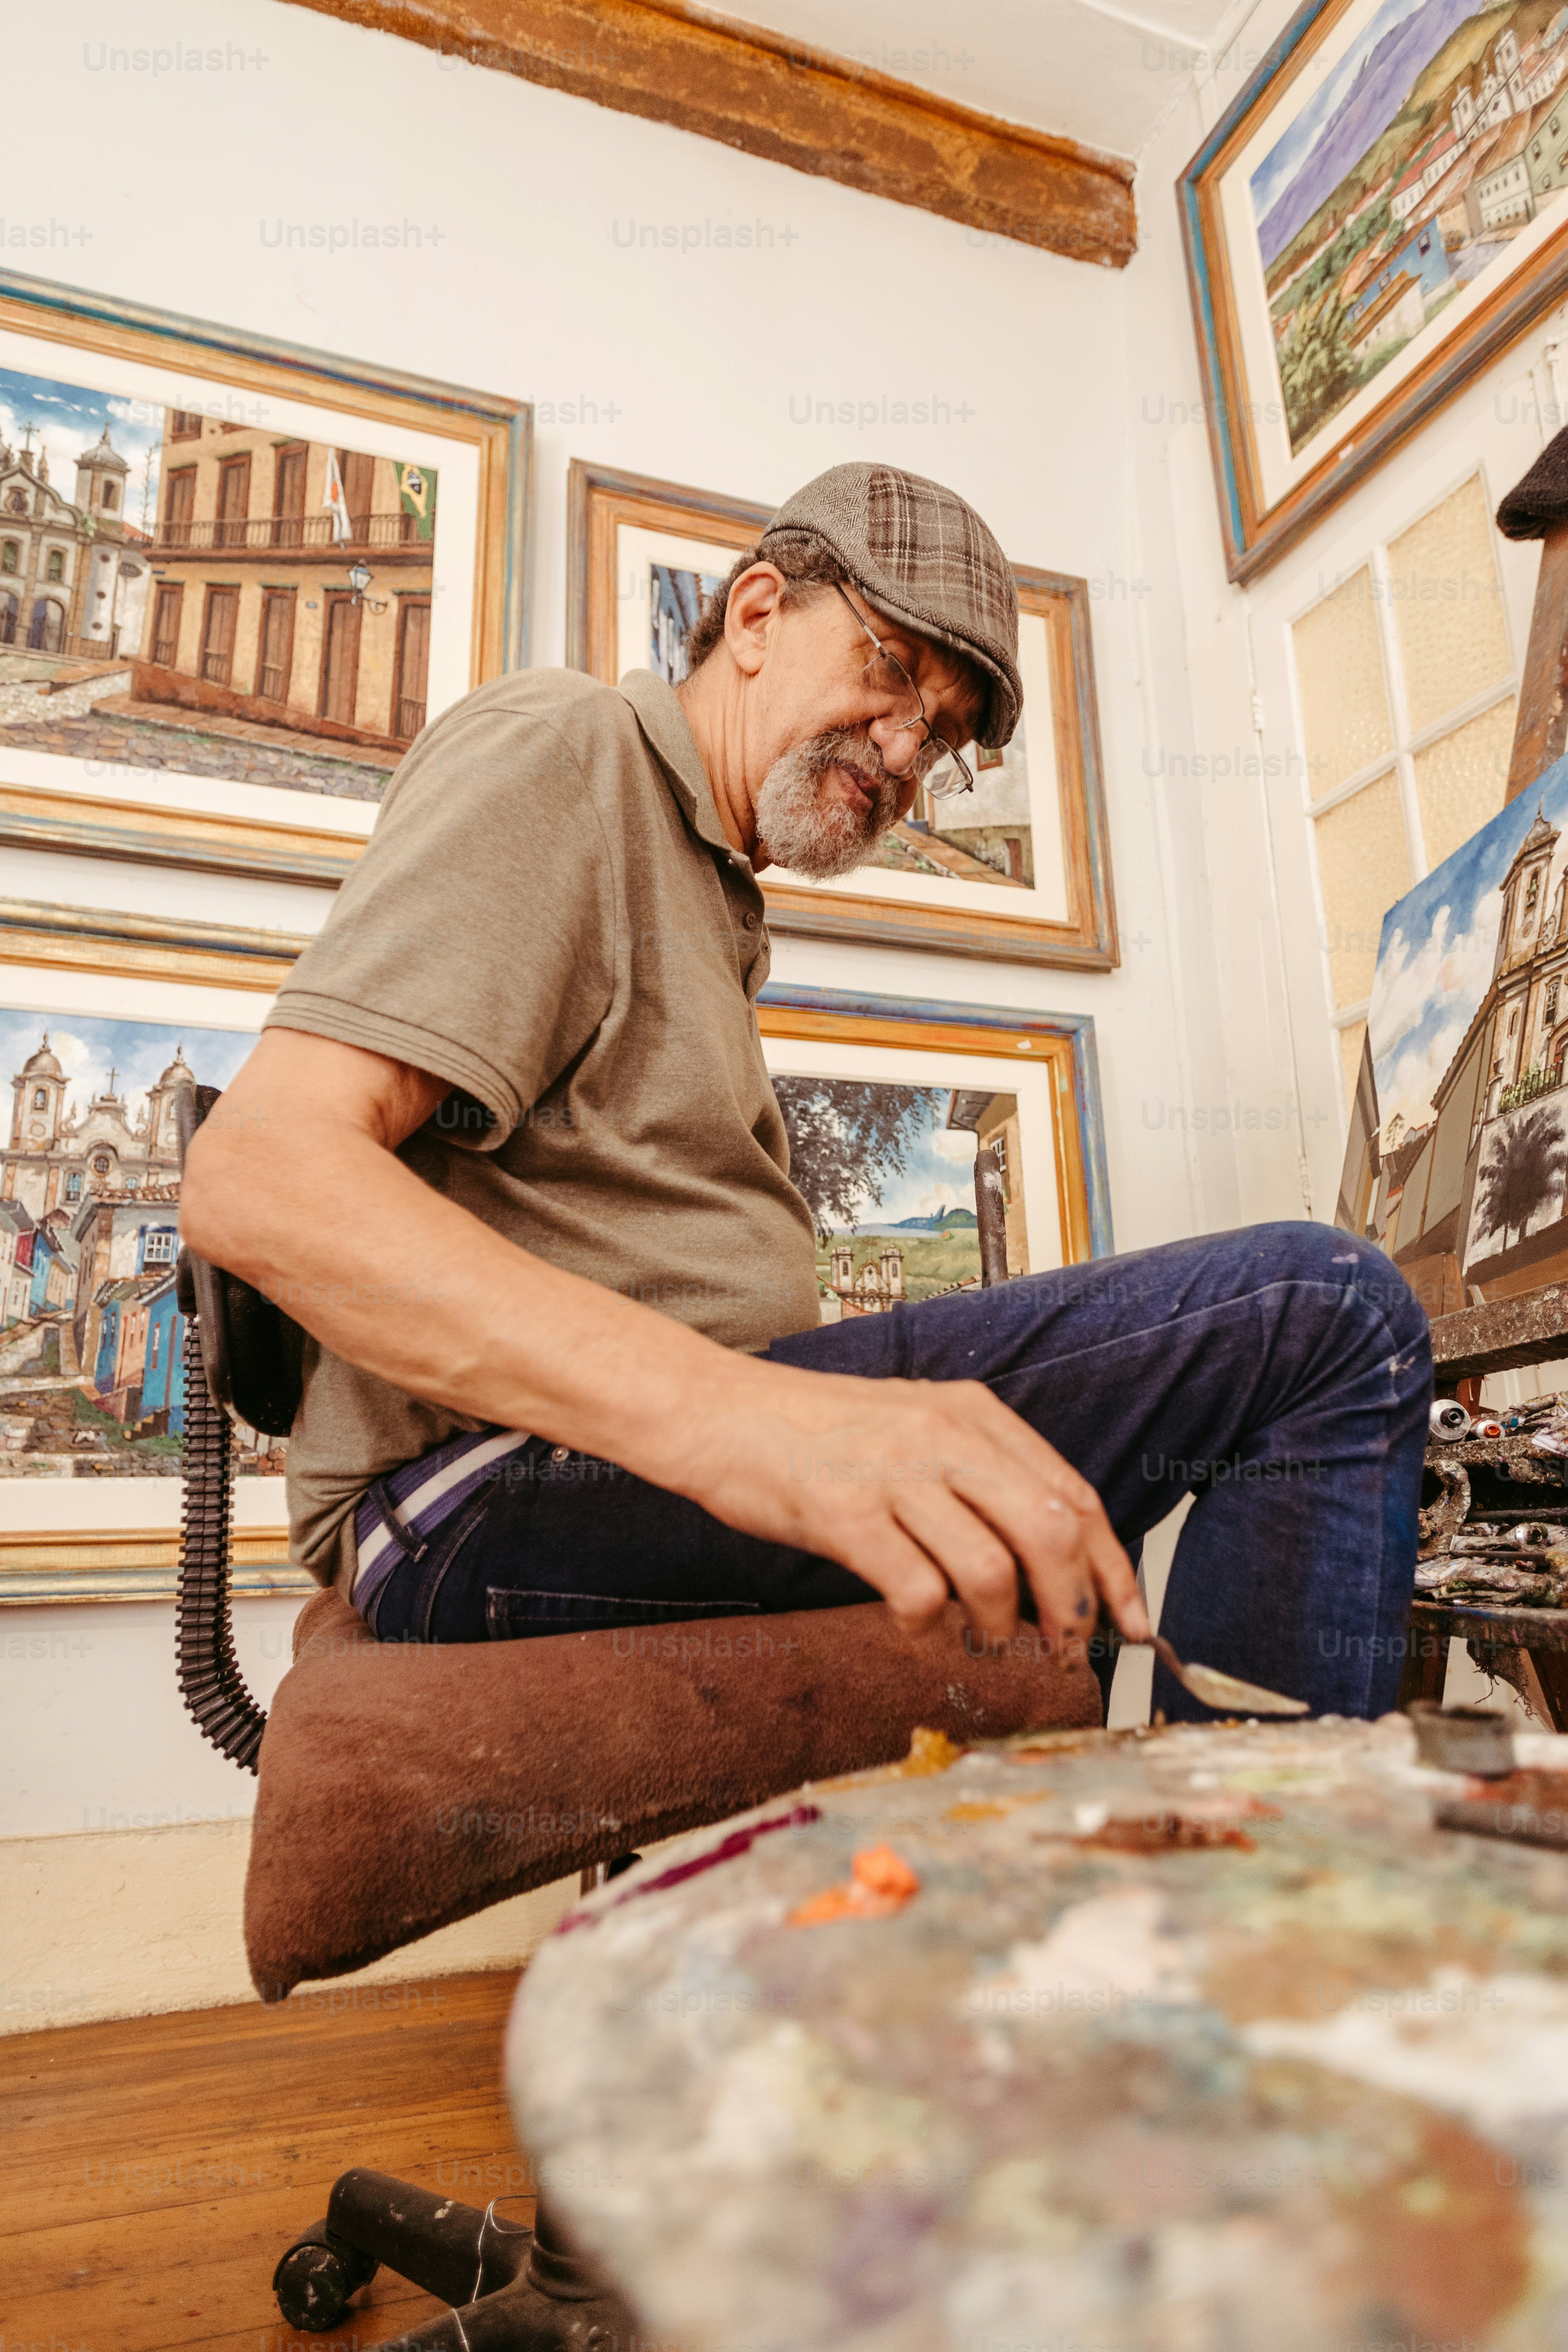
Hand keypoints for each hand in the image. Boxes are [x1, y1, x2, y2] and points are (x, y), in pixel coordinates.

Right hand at [676, 1360, 1150, 1653]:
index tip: (1131, 1622)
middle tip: (1066, 1647)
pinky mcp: (844, 1513)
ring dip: (999, 1624)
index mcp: (972, 1414)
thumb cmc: (819, 1435)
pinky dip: (926, 1624)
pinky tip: (914, 1623)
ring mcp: (894, 1473)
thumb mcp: (914, 1430)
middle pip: (1052, 1531)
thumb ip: (979, 1478)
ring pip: (992, 1567)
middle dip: (1074, 1605)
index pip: (1075, 1495)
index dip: (1113, 1569)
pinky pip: (916, 1590)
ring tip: (981, 1638)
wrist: (719, 1412)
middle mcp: (943, 1436)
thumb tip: (1048, 1563)